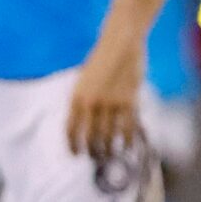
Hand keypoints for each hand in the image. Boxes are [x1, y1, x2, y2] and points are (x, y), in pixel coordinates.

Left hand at [67, 34, 143, 162]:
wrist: (120, 43)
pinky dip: (128, 140)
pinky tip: (128, 147)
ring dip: (109, 149)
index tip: (76, 154)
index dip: (73, 146)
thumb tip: (85, 123)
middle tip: (96, 158)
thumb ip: (83, 100)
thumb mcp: (84, 80)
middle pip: (90, 136)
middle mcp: (92, 103)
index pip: (71, 129)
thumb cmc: (102, 60)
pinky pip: (128, 127)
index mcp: (76, 97)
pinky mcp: (129, 101)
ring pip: (109, 135)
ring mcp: (111, 103)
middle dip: (92, 151)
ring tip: (110, 155)